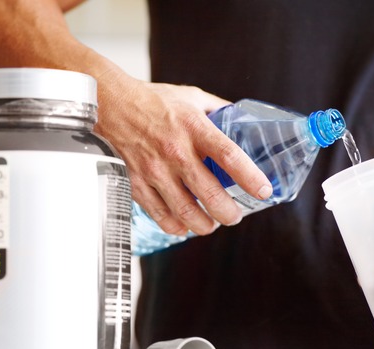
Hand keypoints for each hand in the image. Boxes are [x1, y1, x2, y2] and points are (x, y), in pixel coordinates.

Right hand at [95, 79, 272, 236]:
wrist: (110, 104)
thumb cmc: (152, 101)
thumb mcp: (191, 97)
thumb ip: (218, 110)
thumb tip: (242, 121)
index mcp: (194, 128)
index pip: (229, 156)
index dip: (250, 178)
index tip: (264, 191)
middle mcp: (175, 151)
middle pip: (210, 194)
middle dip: (229, 213)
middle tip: (235, 215)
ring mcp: (155, 170)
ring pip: (186, 212)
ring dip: (205, 225)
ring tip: (211, 223)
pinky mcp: (136, 183)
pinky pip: (160, 215)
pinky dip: (176, 226)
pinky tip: (184, 226)